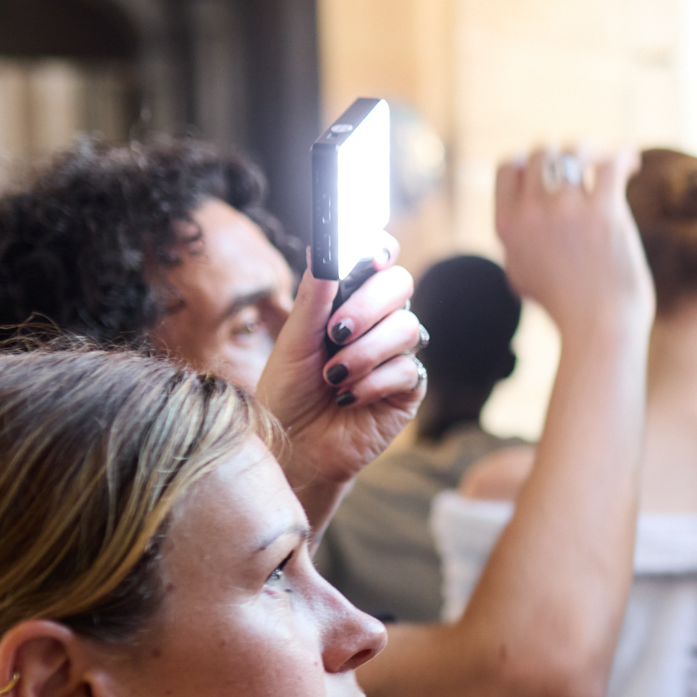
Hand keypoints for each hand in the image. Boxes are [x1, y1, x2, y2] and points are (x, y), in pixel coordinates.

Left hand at [257, 260, 426, 530]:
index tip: (370, 254)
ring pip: (408, 328)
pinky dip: (373, 383)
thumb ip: (312, 298)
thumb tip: (321, 247)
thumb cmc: (287, 393)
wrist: (294, 448)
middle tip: (335, 332)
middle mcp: (377, 322)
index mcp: (347, 301)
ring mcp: (397, 354)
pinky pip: (408, 370)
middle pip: (401, 285)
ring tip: (333, 376)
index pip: (376, 260)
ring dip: (365, 352)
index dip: (380, 249)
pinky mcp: (409, 389)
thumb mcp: (293, 341)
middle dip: (369, 306)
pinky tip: (347, 397)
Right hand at [492, 146, 653, 333]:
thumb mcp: (522, 276)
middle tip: (587, 162)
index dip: (531, 160)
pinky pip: (610, 163)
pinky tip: (631, 164)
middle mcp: (531, 213)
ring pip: (575, 150)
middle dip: (565, 152)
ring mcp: (566, 210)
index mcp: (507, 226)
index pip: (508, 166)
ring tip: (610, 160)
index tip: (552, 169)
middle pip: (542, 151)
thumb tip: (517, 222)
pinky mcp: (603, 213)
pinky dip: (622, 156)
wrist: (600, 331)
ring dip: (595, 150)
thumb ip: (516, 243)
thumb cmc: (569, 310)